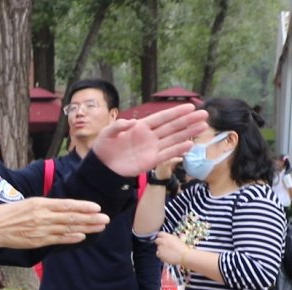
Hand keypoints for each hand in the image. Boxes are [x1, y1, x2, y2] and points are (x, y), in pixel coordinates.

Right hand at [0, 197, 109, 250]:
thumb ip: (43, 205)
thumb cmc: (5, 214)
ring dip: (85, 228)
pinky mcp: (37, 241)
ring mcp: (40, 229)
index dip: (83, 206)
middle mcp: (42, 216)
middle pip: (71, 217)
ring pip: (67, 228)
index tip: (97, 207)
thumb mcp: (26, 203)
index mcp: (39, 203)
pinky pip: (57, 239)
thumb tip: (60, 207)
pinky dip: (70, 238)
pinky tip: (82, 237)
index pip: (66, 204)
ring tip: (99, 227)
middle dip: (90, 218)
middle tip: (105, 218)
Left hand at [94, 104, 208, 176]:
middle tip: (204, 114)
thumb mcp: (107, 133)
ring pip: (173, 139)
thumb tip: (132, 122)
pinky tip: (190, 144)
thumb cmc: (104, 147)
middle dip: (188, 121)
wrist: (102, 166)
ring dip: (188, 133)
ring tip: (203, 127)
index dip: (176, 112)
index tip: (190, 107)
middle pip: (172, 127)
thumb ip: (118, 126)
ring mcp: (152, 148)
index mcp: (141, 127)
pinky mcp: (151, 161)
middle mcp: (149, 136)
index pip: (162, 117)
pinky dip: (177, 150)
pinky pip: (166, 154)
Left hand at [155, 232, 189, 265]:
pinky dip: (161, 255)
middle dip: (160, 243)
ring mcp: (160, 248)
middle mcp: (162, 241)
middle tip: (164, 246)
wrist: (184, 255)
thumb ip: (171, 238)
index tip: (162, 239)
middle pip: (157, 240)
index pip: (160, 234)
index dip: (161, 236)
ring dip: (161, 249)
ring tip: (168, 252)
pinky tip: (167, 256)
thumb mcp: (177, 239)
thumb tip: (168, 238)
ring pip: (158, 248)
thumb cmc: (183, 248)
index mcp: (167, 236)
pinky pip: (158, 254)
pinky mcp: (159, 254)